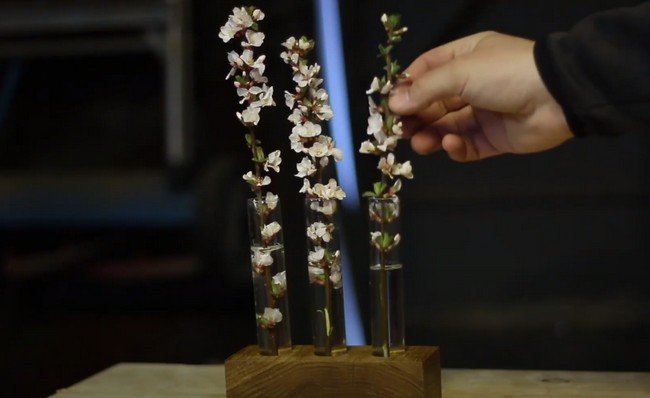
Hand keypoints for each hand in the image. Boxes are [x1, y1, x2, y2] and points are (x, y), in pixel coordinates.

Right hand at [389, 31, 573, 160]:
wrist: (557, 97)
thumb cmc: (505, 73)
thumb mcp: (460, 72)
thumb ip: (425, 89)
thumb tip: (394, 104)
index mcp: (465, 58)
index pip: (427, 70)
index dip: (407, 87)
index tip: (390, 105)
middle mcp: (472, 84)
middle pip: (433, 103)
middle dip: (415, 116)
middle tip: (398, 131)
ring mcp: (483, 113)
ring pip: (446, 127)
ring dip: (430, 135)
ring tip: (419, 144)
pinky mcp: (494, 138)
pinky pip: (467, 145)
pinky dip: (455, 147)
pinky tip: (450, 144)